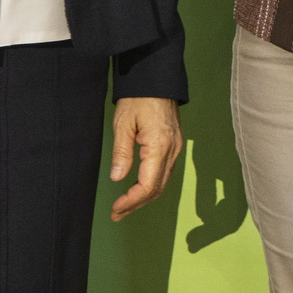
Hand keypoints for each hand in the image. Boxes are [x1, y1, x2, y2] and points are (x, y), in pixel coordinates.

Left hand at [109, 97, 182, 221]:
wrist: (157, 79)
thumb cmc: (139, 98)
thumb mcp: (123, 124)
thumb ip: (121, 153)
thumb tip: (117, 178)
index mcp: (160, 146)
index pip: (148, 185)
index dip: (131, 201)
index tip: (116, 209)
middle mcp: (172, 150)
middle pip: (157, 188)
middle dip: (136, 204)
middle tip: (117, 214)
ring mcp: (176, 148)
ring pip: (163, 182)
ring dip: (144, 197)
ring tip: (124, 206)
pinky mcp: (174, 144)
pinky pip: (165, 172)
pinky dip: (152, 185)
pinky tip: (138, 188)